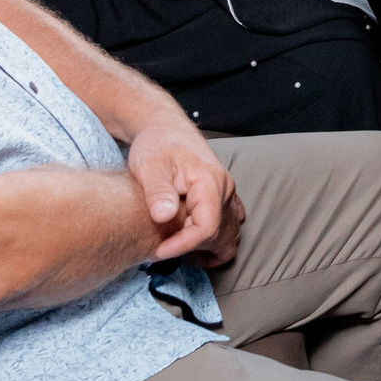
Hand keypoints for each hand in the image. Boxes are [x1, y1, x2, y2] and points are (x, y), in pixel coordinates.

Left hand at [126, 122, 242, 265]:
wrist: (165, 129)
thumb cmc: (157, 144)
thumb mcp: (149, 166)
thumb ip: (158, 191)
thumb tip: (164, 216)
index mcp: (210, 182)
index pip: (206, 228)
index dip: (182, 245)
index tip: (157, 251)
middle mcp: (225, 191)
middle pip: (221, 237)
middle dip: (191, 250)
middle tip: (161, 248)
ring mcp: (228, 195)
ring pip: (231, 236)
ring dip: (207, 249)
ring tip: (177, 247)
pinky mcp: (224, 199)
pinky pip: (230, 227)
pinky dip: (214, 239)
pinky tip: (189, 237)